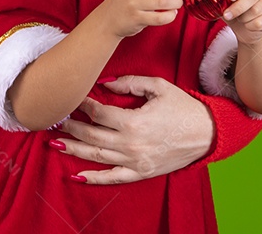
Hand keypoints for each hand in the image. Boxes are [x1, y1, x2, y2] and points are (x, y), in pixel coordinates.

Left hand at [54, 76, 213, 183]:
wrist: (207, 133)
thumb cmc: (183, 107)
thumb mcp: (158, 87)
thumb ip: (130, 83)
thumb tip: (105, 83)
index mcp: (133, 121)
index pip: (98, 113)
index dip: (83, 105)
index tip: (74, 99)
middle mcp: (130, 144)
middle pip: (91, 136)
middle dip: (71, 128)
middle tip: (55, 119)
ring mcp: (135, 161)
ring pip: (96, 157)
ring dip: (74, 150)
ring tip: (55, 143)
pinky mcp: (141, 173)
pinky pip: (113, 177)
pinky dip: (94, 178)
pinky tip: (77, 175)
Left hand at [221, 0, 261, 45]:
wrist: (246, 31)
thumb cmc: (234, 14)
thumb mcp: (225, 6)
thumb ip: (219, 1)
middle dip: (237, 7)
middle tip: (227, 15)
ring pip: (255, 10)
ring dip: (243, 18)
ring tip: (240, 19)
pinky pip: (259, 22)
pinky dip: (249, 26)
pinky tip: (248, 25)